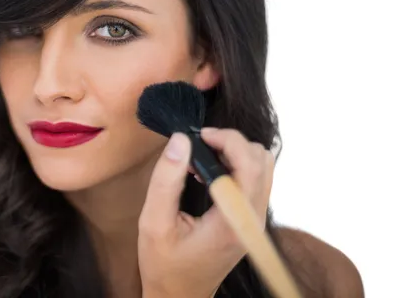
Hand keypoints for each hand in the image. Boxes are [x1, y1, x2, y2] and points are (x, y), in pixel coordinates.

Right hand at [138, 127, 274, 297]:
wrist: (179, 296)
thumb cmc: (164, 265)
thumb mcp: (154, 222)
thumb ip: (166, 180)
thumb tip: (180, 140)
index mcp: (232, 222)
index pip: (250, 164)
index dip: (227, 140)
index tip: (198, 136)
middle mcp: (252, 220)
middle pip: (262, 160)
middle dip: (231, 142)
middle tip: (199, 144)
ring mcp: (254, 221)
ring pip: (263, 167)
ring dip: (235, 153)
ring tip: (202, 159)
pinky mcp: (249, 221)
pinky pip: (255, 180)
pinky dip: (236, 166)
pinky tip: (208, 173)